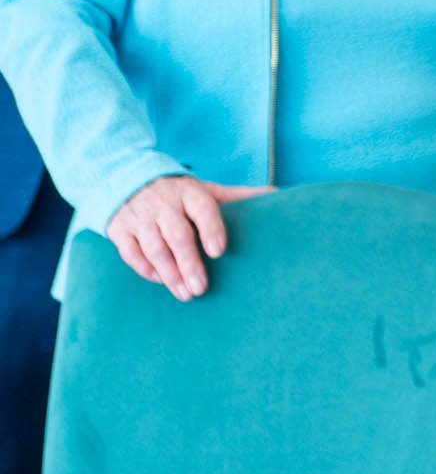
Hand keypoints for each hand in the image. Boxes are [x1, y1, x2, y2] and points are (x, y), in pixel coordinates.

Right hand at [106, 176, 270, 300]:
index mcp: (190, 193)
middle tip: (201, 288)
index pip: (203, 209)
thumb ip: (239, 196)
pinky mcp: (120, 229)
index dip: (211, 230)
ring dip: (170, 273)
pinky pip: (131, 253)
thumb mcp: (208, 191)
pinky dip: (145, 269)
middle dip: (190, 264)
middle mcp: (164, 204)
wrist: (131, 180)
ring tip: (185, 293)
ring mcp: (140, 217)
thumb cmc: (180, 194)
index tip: (219, 252)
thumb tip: (278, 194)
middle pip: (178, 235)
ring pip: (154, 248)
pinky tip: (160, 282)